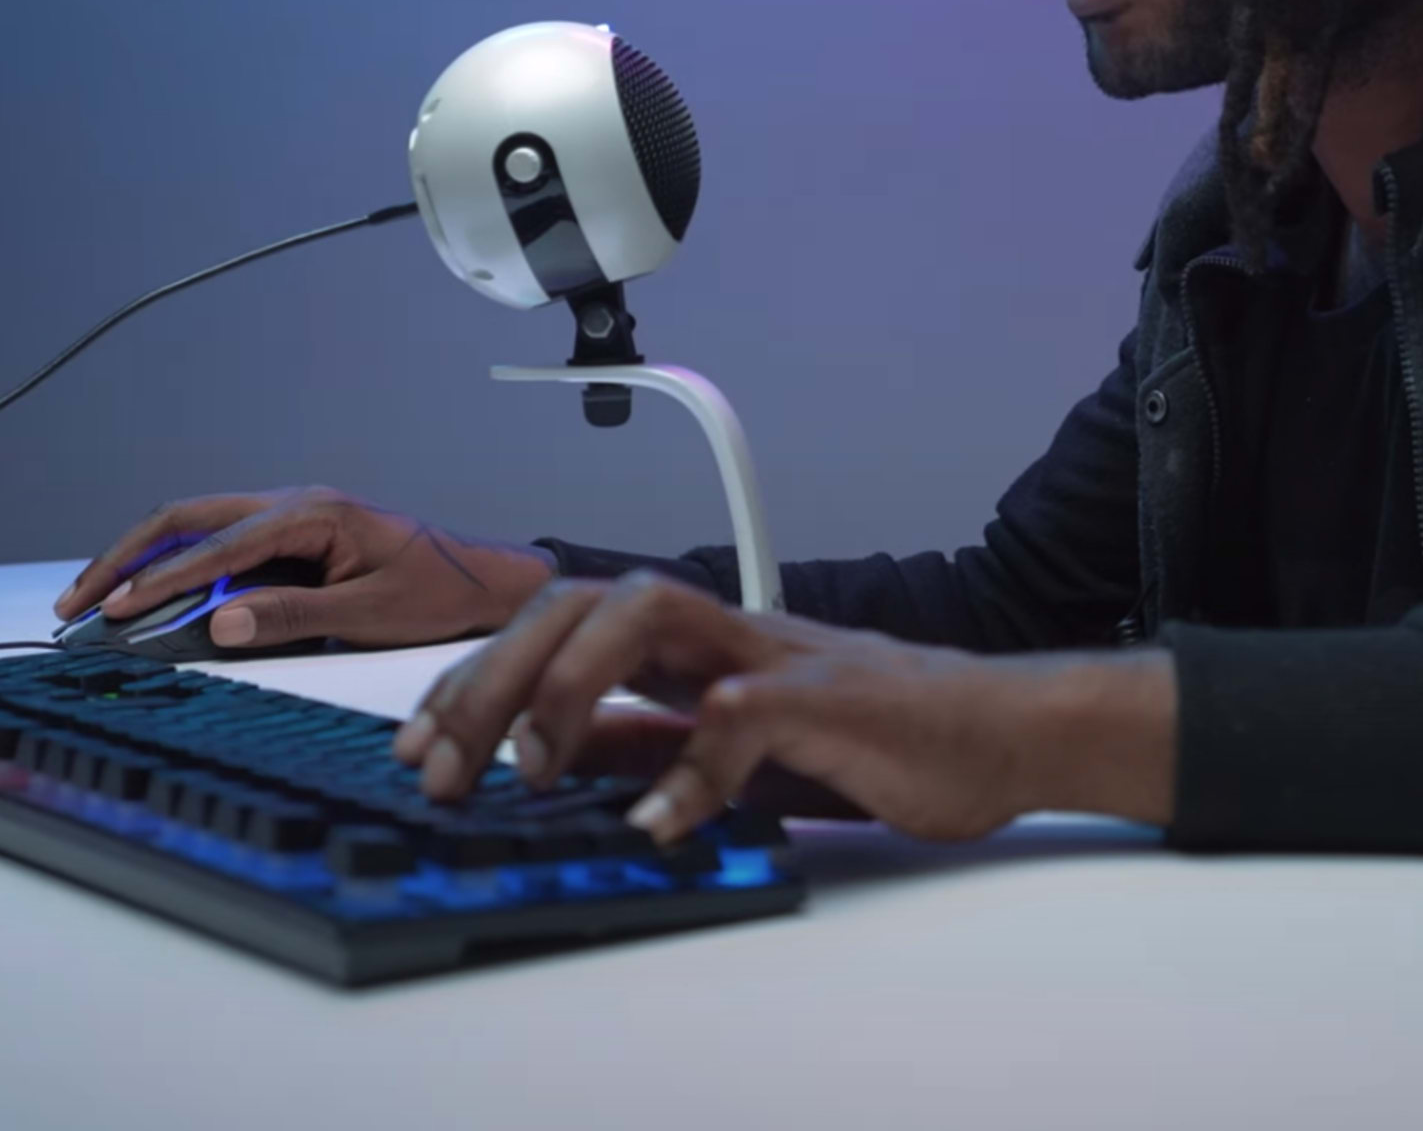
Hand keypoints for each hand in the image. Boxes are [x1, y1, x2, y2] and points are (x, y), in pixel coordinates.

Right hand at [51, 486, 555, 649]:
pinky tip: (145, 594)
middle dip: (125, 558)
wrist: (488, 580)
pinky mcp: (290, 538)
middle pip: (186, 519)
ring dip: (141, 559)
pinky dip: (173, 565)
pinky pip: (218, 544)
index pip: (217, 546)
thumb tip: (218, 623)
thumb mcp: (371, 614)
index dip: (161, 580)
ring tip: (92, 599)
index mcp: (313, 513)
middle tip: (76, 602)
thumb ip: (294, 617)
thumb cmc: (440, 593)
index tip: (116, 611)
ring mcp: (289, 517)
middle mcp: (294, 504)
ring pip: (194, 527)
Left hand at [390, 572, 1172, 843]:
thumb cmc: (882, 737)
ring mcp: (773, 654)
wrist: (1004, 731)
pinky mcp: (829, 696)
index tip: (418, 745)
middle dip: (495, 676)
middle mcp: (721, 633)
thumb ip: (658, 741)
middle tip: (447, 765)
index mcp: (692, 646)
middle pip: (578, 602)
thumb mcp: (736, 747)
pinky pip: (743, 714)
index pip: (558, 627)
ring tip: (534, 768)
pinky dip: (690, 767)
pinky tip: (658, 820)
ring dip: (570, 686)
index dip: (477, 676)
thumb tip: (565, 757)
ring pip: (645, 613)